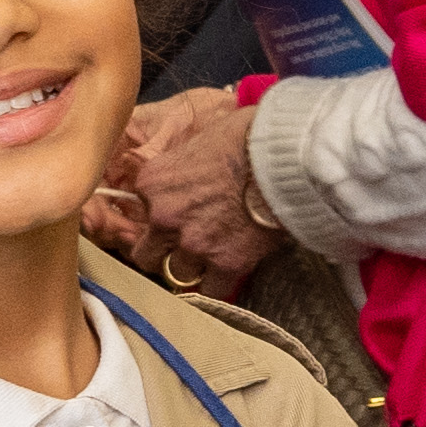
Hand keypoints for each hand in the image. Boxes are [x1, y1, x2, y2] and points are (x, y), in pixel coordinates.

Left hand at [115, 88, 286, 288]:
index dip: (158, 216)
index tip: (175, 216)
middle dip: (162, 253)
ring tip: (212, 258)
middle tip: (183, 248)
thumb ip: (184, 166)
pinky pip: (211, 289)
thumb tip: (193, 173)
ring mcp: (193, 243)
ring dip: (193, 268)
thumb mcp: (201, 139)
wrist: (285, 156)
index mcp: (152, 182)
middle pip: (146, 254)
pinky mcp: (225, 263)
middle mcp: (164, 216)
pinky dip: (219, 284)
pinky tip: (229, 272)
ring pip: (176, 274)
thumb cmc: (248, 136)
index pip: (140, 212)